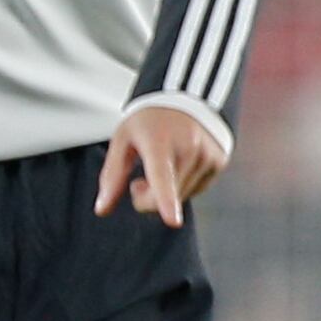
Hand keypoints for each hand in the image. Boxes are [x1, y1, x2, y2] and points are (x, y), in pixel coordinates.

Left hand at [94, 99, 226, 227]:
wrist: (185, 99)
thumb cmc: (147, 122)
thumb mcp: (122, 141)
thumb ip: (112, 176)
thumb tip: (101, 210)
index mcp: (160, 142)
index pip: (161, 176)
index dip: (166, 201)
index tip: (173, 221)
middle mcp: (189, 148)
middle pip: (164, 198)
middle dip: (146, 198)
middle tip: (137, 182)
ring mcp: (207, 155)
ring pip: (180, 197)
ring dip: (165, 194)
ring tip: (160, 168)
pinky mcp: (219, 161)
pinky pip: (195, 190)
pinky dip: (182, 186)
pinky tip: (178, 166)